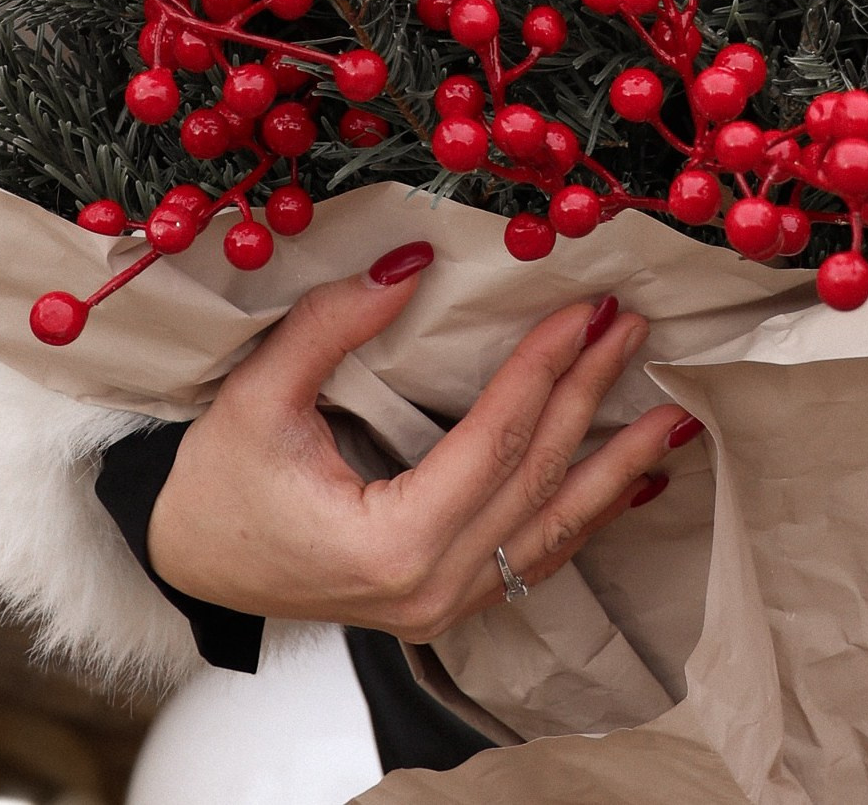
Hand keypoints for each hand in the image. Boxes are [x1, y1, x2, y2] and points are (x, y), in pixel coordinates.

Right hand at [148, 247, 701, 641]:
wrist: (193, 565)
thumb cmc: (219, 484)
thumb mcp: (259, 396)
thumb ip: (332, 325)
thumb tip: (411, 261)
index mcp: (391, 545)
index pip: (493, 444)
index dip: (544, 370)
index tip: (585, 307)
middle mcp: (430, 589)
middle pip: (535, 480)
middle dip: (590, 396)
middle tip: (632, 324)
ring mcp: (443, 606)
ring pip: (552, 531)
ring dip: (616, 465)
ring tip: (673, 413)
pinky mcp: (446, 601)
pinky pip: (535, 557)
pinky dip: (588, 514)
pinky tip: (632, 480)